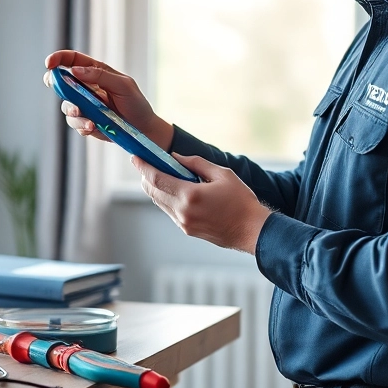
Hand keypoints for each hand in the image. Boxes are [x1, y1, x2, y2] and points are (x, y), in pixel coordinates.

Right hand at [43, 50, 173, 149]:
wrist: (143, 129)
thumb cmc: (135, 103)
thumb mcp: (123, 85)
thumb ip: (100, 75)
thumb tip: (75, 70)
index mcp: (95, 72)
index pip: (72, 60)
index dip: (58, 59)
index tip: (49, 64)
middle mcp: (86, 87)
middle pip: (61, 82)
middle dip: (56, 85)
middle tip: (61, 90)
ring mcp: (84, 105)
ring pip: (66, 106)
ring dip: (73, 111)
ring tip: (89, 120)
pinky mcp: (85, 121)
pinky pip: (75, 123)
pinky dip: (82, 125)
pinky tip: (93, 127)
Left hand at [132, 154, 271, 254]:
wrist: (252, 230)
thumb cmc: (241, 201)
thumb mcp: (222, 174)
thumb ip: (196, 163)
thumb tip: (175, 157)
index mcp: (190, 195)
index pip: (157, 179)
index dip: (144, 167)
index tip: (136, 157)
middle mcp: (182, 211)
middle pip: (153, 192)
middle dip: (146, 176)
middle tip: (145, 163)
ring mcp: (183, 223)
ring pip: (160, 202)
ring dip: (155, 188)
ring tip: (158, 174)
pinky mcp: (187, 230)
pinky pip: (169, 211)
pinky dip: (166, 198)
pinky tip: (173, 189)